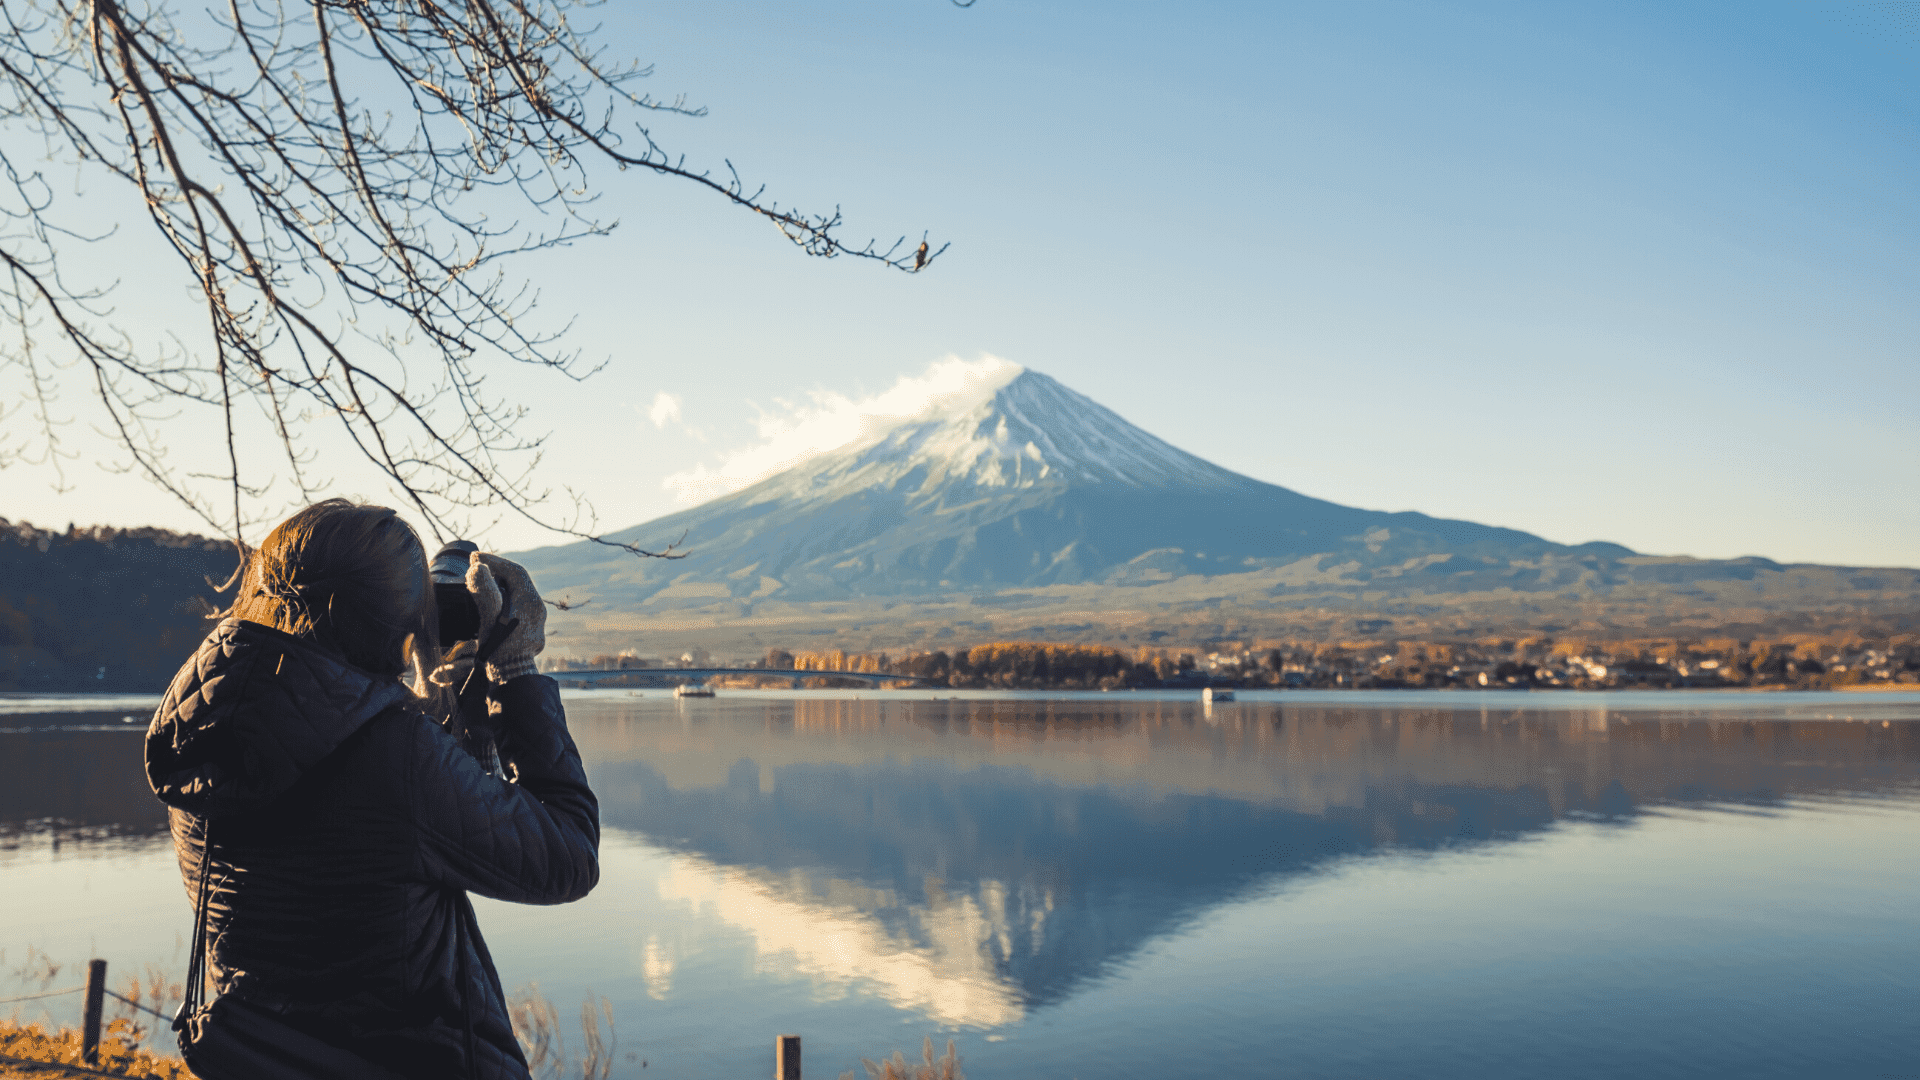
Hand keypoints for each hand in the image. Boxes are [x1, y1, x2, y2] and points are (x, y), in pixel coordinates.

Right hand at [466, 552, 547, 682]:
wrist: (512, 679)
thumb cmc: (500, 650)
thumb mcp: (489, 620)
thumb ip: (484, 593)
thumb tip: (478, 568)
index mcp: (530, 602)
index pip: (515, 571)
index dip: (495, 561)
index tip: (475, 557)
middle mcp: (537, 608)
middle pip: (517, 580)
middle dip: (496, 570)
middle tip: (475, 566)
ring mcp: (535, 619)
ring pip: (518, 592)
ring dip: (499, 583)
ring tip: (479, 579)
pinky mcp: (529, 628)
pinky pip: (517, 604)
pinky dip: (502, 596)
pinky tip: (489, 599)